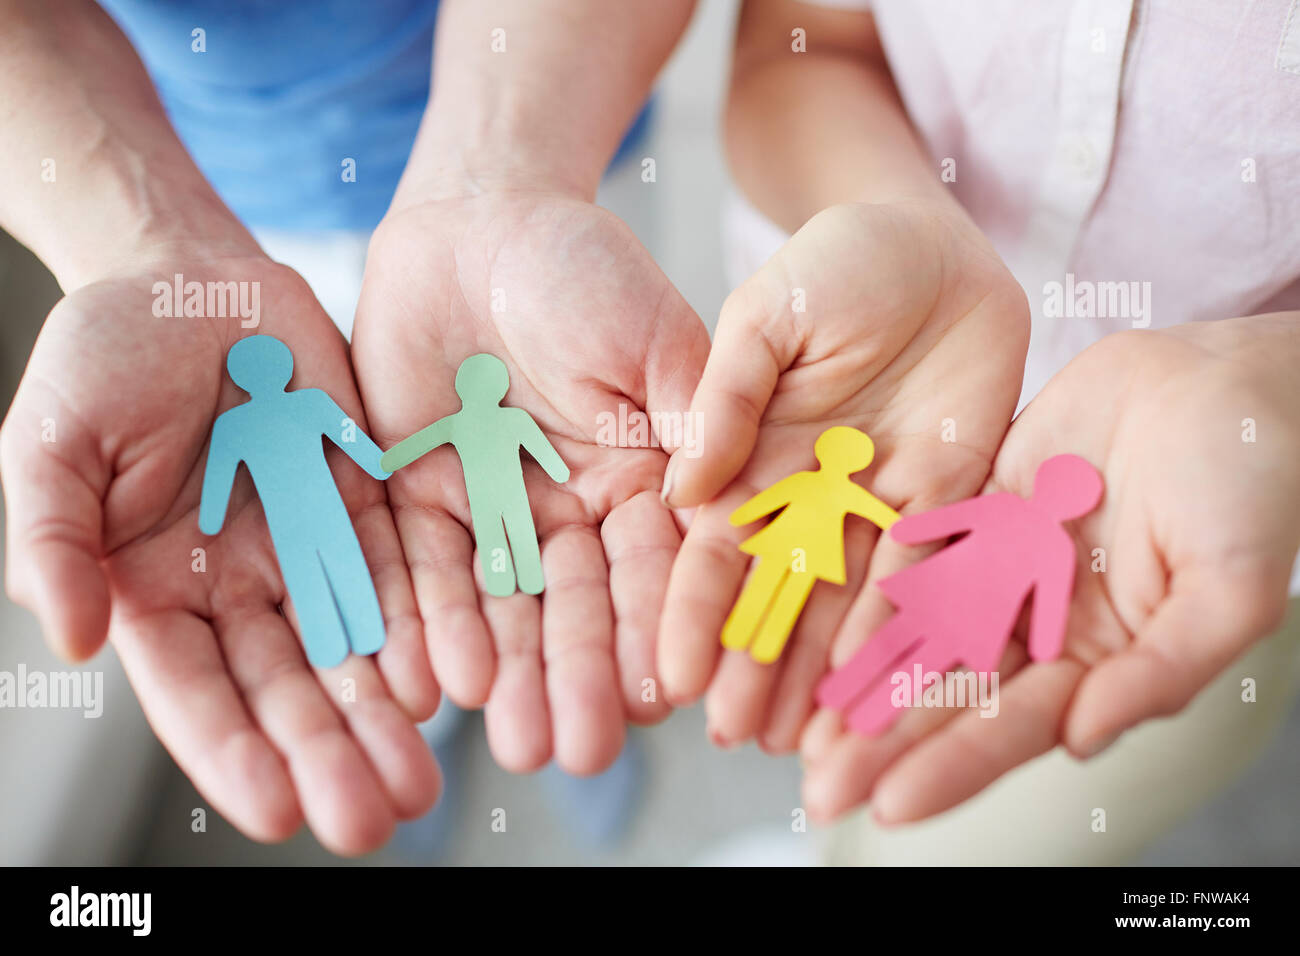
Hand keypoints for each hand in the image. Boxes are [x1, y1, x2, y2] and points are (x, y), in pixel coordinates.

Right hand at [1, 254, 440, 853]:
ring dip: (388, 713)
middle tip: (375, 819)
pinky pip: (400, 568)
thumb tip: (69, 638)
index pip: (195, 690)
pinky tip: (453, 674)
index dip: (234, 751)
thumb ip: (54, 538)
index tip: (280, 811)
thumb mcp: (52, 442)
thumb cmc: (103, 357)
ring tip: (427, 778)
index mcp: (156, 588)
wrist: (192, 281)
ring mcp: (309, 546)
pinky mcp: (366, 501)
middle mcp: (241, 586)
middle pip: (288, 688)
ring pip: (353, 646)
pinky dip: (423, 624)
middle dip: (329, 754)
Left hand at [352, 190, 710, 773]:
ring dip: (506, 672)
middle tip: (577, 750)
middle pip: (577, 607)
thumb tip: (725, 515)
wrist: (478, 221)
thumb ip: (693, 420)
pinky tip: (430, 681)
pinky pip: (417, 567)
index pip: (656, 568)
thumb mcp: (655, 339)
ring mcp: (493, 510)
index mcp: (642, 481)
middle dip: (577, 676)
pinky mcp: (417, 497)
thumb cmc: (584, 267)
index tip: (665, 691)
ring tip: (512, 740)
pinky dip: (424, 622)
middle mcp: (571, 511)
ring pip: (500, 604)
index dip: (660, 627)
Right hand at [657, 200, 1029, 749]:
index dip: (692, 612)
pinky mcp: (947, 499)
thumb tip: (683, 487)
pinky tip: (893, 679)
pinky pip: (930, 570)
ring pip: (847, 602)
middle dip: (754, 665)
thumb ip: (727, 394)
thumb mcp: (765, 315)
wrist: (932, 242)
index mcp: (749, 458)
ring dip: (826, 670)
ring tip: (809, 738)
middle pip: (776, 595)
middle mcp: (807, 497)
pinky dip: (912, 625)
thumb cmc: (835, 262)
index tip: (672, 674)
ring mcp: (876, 505)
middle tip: (736, 735)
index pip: (711, 549)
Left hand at [801, 317, 1299, 822]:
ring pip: (921, 632)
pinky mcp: (981, 511)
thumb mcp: (1232, 587)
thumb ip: (1163, 669)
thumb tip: (1083, 740)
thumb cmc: (1253, 484)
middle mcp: (1044, 624)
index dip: (953, 765)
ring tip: (800, 721)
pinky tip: (819, 618)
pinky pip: (917, 553)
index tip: (888, 804)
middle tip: (817, 784)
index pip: (1016, 726)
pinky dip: (870, 588)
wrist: (1222, 383)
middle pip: (951, 693)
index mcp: (1103, 658)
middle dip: (885, 740)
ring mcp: (1007, 568)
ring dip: (863, 675)